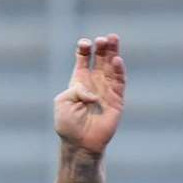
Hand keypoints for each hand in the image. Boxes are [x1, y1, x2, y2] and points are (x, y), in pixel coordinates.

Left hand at [53, 35, 124, 155]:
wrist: (80, 144)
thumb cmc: (68, 125)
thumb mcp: (62, 102)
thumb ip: (74, 90)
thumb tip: (92, 92)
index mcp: (79, 82)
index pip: (83, 59)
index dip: (84, 49)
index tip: (84, 44)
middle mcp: (94, 83)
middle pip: (100, 59)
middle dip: (102, 47)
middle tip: (103, 38)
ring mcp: (107, 90)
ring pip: (111, 67)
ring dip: (112, 53)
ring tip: (113, 39)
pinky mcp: (117, 99)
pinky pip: (119, 82)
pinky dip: (119, 70)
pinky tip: (117, 60)